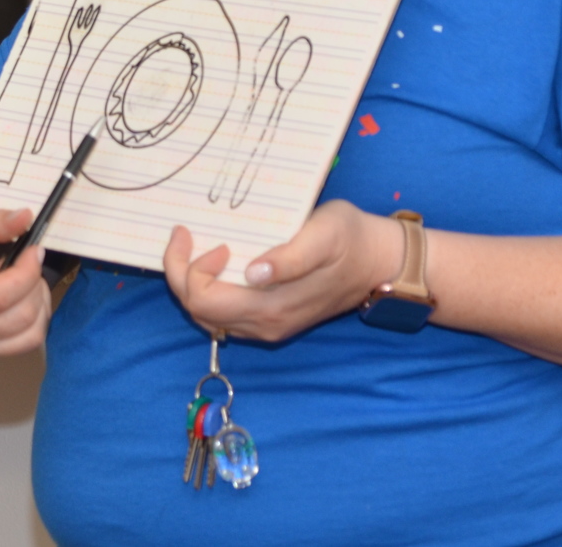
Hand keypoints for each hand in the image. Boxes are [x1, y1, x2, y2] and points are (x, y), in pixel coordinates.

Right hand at [0, 181, 50, 356]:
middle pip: (18, 317)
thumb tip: (25, 217)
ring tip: (29, 282)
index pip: (0, 296)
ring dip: (39, 305)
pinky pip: (23, 345)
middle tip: (30, 263)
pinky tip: (26, 301)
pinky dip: (35, 322)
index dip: (27, 272)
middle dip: (35, 285)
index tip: (34, 251)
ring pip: (27, 335)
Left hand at [162, 199, 403, 341]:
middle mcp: (265, 325)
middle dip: (181, 274)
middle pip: (199, 311)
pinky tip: (216, 262)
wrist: (380, 262)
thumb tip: (254, 272)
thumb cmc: (352, 239)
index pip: (205, 301)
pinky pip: (224, 314)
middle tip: (184, 234)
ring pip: (208, 316)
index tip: (206, 237)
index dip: (191, 269)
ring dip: (193, 282)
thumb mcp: (325, 235)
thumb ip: (290, 257)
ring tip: (194, 245)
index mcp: (272, 308)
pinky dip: (209, 289)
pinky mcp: (272, 320)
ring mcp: (268, 326)